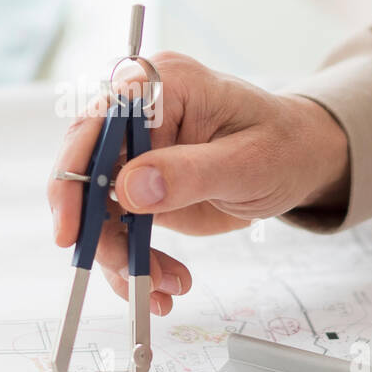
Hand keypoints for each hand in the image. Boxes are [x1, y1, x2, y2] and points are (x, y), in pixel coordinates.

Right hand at [47, 52, 349, 315]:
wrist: (300, 162)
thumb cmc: (283, 147)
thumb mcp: (248, 163)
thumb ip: (190, 173)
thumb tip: (130, 188)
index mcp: (162, 86)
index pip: (96, 124)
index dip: (74, 174)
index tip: (71, 227)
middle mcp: (136, 113)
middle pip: (84, 170)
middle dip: (98, 229)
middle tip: (127, 271)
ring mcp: (134, 150)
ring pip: (96, 208)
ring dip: (122, 255)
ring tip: (164, 285)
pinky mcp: (138, 184)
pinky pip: (117, 226)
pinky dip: (133, 261)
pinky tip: (164, 282)